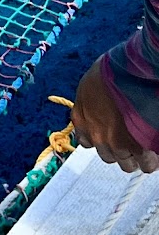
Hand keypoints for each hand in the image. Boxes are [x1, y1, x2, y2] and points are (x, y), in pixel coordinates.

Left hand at [71, 59, 158, 173]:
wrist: (129, 73)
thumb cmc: (112, 70)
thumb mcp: (91, 84)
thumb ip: (93, 102)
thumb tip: (104, 108)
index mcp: (82, 119)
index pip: (86, 142)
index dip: (102, 138)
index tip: (111, 134)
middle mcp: (96, 135)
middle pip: (109, 156)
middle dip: (120, 149)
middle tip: (133, 139)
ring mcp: (117, 144)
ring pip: (128, 164)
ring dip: (137, 156)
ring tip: (146, 144)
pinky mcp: (138, 148)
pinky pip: (147, 164)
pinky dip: (152, 158)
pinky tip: (155, 147)